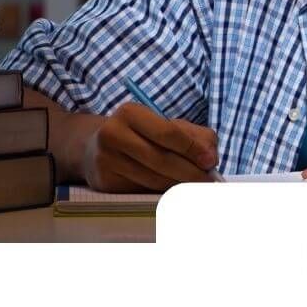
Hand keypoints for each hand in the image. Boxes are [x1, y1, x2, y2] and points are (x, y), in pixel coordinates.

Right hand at [82, 102, 219, 192]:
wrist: (95, 147)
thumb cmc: (142, 135)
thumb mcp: (167, 125)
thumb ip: (195, 136)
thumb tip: (210, 158)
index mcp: (130, 113)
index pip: (168, 133)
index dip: (192, 149)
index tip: (210, 162)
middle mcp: (113, 134)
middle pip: (161, 159)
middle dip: (190, 172)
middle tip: (207, 180)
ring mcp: (106, 160)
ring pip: (152, 179)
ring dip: (179, 185)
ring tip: (194, 186)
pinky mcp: (105, 182)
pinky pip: (141, 191)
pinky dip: (162, 193)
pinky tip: (173, 191)